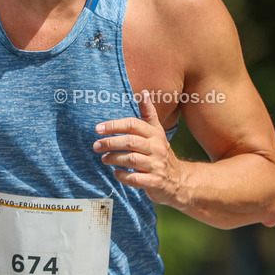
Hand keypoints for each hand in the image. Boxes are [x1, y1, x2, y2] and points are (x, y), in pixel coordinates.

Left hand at [93, 91, 186, 208]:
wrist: (178, 180)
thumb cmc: (160, 153)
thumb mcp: (157, 132)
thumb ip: (148, 114)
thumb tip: (144, 92)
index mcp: (155, 134)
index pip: (133, 124)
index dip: (114, 125)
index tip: (98, 128)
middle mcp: (157, 148)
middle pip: (130, 141)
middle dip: (110, 142)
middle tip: (96, 146)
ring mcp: (156, 165)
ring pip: (131, 159)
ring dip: (114, 158)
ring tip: (104, 158)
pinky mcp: (155, 181)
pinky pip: (135, 178)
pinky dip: (123, 175)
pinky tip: (116, 173)